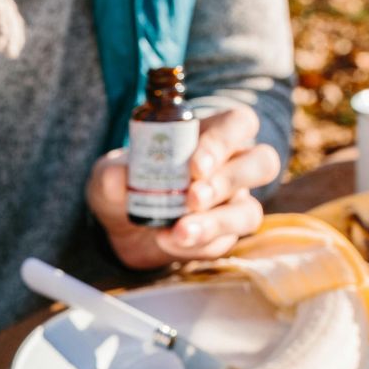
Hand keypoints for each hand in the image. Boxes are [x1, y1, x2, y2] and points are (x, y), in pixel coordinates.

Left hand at [87, 105, 279, 269]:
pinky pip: (223, 243)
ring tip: (180, 231)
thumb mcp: (106, 177)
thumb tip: (117, 176)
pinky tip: (168, 241)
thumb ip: (110, 174)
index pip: (238, 123)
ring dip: (216, 222)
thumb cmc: (123, 186)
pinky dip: (196, 245)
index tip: (194, 165)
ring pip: (249, 211)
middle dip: (228, 181)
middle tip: (193, 197)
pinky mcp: (222, 237)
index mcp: (209, 135)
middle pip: (261, 162)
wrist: (121, 227)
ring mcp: (232, 204)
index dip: (223, 142)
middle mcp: (230, 166)